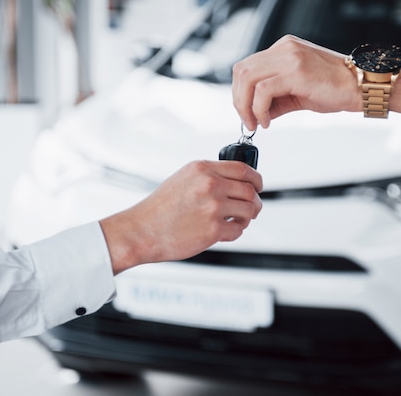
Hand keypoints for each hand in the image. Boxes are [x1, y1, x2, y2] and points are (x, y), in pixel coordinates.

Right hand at [100, 160, 262, 273]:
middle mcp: (210, 184)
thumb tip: (237, 183)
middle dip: (255, 202)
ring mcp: (213, 207)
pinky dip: (235, 232)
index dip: (256, 179)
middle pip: (250, 190)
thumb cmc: (160, 209)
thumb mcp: (183, 179)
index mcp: (202, 169)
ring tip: (237, 221)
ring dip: (247, 218)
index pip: (243, 169)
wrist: (142, 231)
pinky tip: (224, 231)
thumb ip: (209, 176)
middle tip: (253, 209)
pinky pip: (238, 230)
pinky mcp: (213, 229)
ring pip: (248, 210)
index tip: (258, 186)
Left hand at [232, 35, 360, 129]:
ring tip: (255, 122)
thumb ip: (276, 99)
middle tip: (247, 121)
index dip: (240, 92)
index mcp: (284, 49)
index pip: (247, 66)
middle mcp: (284, 48)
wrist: (361, 86)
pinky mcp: (296, 71)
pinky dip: (258, 109)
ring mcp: (290, 57)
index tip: (246, 113)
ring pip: (248, 78)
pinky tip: (267, 121)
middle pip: (241, 70)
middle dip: (238, 100)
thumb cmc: (336, 88)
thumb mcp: (299, 92)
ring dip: (245, 105)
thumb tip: (257, 114)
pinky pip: (263, 90)